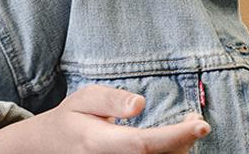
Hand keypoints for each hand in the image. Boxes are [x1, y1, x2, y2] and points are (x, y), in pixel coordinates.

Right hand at [0, 85, 210, 153]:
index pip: (143, 144)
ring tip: (187, 129)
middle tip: (196, 122)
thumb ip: (111, 99)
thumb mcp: (82, 99)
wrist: (47, 149)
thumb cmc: (70, 120)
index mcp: (98, 142)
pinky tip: (173, 142)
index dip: (175, 137)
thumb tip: (140, 103)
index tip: (201, 125)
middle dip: (183, 142)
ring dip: (178, 150)